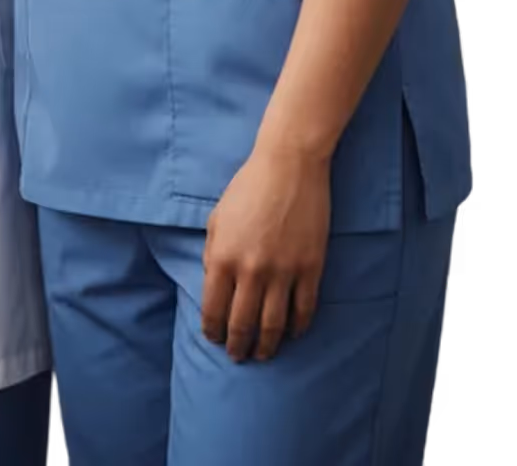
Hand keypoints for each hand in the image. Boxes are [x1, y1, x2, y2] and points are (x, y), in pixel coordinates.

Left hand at [201, 144, 330, 362]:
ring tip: (263, 355)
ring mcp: (283, 273)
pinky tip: (292, 334)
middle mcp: (251, 271)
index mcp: (223, 257)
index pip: (214, 308)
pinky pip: (304, 311)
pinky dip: (297, 328)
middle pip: (243, 324)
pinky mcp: (311, 269)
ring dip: (267, 346)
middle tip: (238, 357)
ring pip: (274, 325)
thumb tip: (213, 284)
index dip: (213, 330)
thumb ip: (213, 254)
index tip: (214, 339)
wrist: (288, 167)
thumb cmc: (247, 189)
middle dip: (238, 345)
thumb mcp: (217, 218)